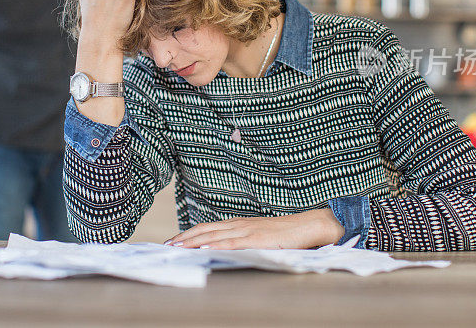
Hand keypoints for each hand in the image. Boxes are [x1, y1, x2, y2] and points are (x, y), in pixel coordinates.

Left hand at [164, 208, 345, 249]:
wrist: (308, 225)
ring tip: (178, 247)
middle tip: (167, 245)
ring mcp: (248, 230)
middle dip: (184, 238)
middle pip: (206, 230)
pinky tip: (204, 248)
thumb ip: (243, 241)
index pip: (208, 227)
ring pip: (214, 235)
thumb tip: (225, 251)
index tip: (173, 240)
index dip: (189, 234)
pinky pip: (233, 243)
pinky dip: (216, 245)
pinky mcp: (257, 239)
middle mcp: (240, 224)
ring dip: (194, 241)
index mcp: (239, 223)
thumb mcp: (259, 237)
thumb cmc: (285, 234)